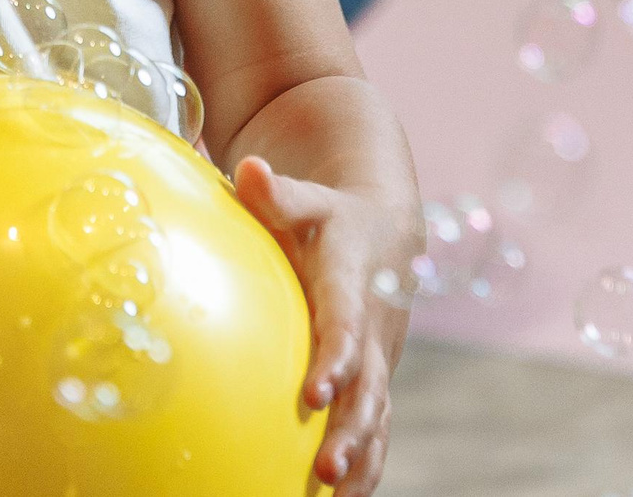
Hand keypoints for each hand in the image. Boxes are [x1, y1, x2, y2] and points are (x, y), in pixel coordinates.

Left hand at [233, 156, 411, 496]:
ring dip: (360, 457)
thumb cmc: (328, 214)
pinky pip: (374, 426)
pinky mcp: (374, 378)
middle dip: (350, 429)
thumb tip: (247, 168)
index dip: (337, 357)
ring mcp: (379, 358)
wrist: (385, 232)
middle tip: (325, 466)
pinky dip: (365, 464)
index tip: (316, 392)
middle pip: (368, 386)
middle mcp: (374, 328)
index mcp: (355, 282)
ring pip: (376, 415)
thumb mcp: (306, 197)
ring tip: (335, 495)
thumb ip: (277, 192)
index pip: (347, 323)